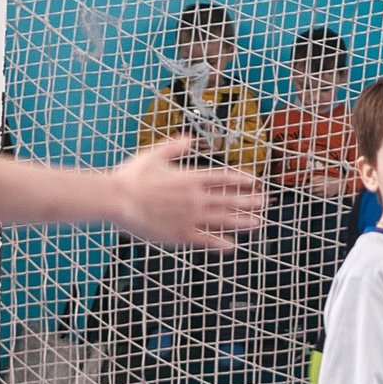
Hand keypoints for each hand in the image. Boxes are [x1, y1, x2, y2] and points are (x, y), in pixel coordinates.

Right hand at [109, 138, 264, 251]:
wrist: (118, 200)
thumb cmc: (132, 177)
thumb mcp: (153, 155)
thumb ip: (173, 147)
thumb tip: (188, 138)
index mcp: (190, 178)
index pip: (223, 178)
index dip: (240, 180)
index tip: (253, 182)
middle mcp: (195, 198)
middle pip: (229, 199)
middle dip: (249, 201)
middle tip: (264, 201)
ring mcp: (189, 217)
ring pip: (223, 220)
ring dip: (243, 222)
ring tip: (257, 223)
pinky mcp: (180, 234)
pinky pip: (205, 240)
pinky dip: (219, 243)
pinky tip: (231, 245)